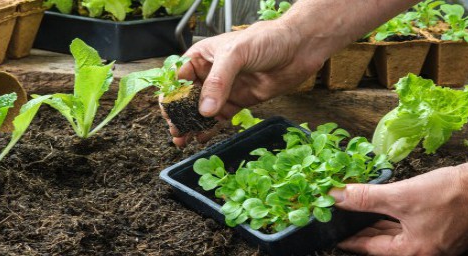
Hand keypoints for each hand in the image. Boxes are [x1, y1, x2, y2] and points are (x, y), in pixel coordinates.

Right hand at [165, 20, 324, 146]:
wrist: (299, 48)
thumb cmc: (267, 39)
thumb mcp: (236, 54)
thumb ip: (218, 82)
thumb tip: (204, 109)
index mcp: (203, 56)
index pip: (178, 77)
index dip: (171, 95)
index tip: (168, 113)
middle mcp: (211, 73)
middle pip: (188, 98)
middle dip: (179, 115)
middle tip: (175, 131)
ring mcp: (226, 89)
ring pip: (202, 111)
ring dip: (192, 125)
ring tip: (183, 140)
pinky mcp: (240, 101)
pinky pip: (221, 117)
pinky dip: (211, 129)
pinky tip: (202, 138)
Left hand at [329, 164, 467, 254]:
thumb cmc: (449, 194)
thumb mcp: (401, 196)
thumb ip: (366, 198)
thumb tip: (337, 197)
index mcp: (413, 253)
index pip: (370, 248)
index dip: (349, 238)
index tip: (332, 233)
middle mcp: (424, 254)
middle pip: (383, 243)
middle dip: (362, 229)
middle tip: (341, 219)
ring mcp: (435, 244)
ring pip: (397, 234)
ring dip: (378, 223)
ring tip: (357, 213)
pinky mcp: (442, 232)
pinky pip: (410, 228)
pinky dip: (395, 218)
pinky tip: (383, 208)